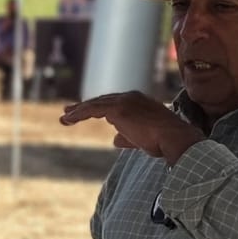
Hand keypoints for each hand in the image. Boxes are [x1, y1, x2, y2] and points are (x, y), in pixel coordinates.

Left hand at [60, 91, 202, 162]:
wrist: (173, 138)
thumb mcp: (141, 138)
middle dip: (83, 107)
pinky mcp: (118, 108)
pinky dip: (79, 114)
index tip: (83, 112)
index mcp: (137, 101)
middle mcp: (130, 97)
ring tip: (64, 119)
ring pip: (94, 104)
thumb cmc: (162, 141)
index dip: (96, 108)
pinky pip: (92, 109)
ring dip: (77, 112)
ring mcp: (124, 101)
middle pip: (101, 100)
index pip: (112, 103)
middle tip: (68, 111)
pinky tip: (69, 119)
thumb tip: (114, 140)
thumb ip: (126, 136)